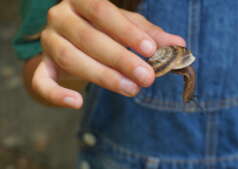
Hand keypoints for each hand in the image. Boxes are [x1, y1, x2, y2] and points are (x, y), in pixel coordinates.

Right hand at [31, 0, 184, 108]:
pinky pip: (41, 81)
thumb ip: (149, 34)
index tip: (151, 51)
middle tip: (147, 77)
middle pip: (88, 38)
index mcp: (81, 1)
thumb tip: (178, 45)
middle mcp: (60, 17)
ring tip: (131, 89)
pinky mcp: (41, 66)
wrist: (72, 41)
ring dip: (103, 77)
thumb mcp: (126, 27)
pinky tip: (77, 102)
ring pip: (71, 59)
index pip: (103, 11)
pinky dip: (57, 95)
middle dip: (120, 60)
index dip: (127, 32)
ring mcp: (48, 41)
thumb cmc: (104, 30)